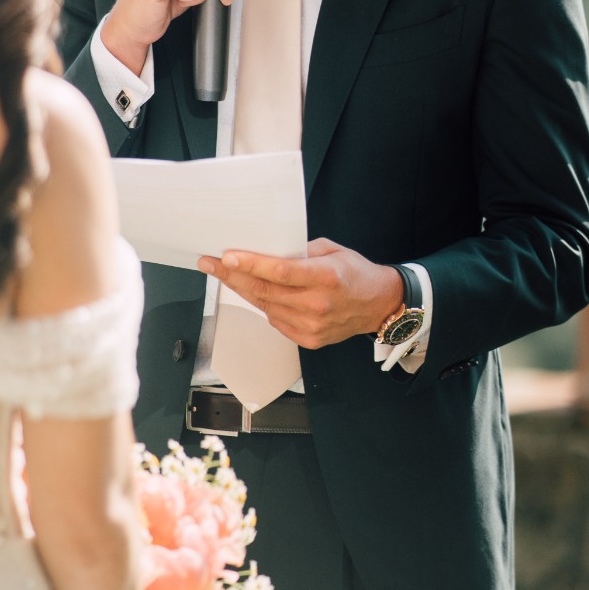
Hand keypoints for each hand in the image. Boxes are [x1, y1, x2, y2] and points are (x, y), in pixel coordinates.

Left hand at [197, 238, 402, 348]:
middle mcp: (317, 305)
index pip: (280, 272)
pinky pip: (275, 320)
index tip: (227, 257)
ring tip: (224, 273)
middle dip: (232, 275)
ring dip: (242, 289)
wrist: (379, 305)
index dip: (251, 265)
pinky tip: (253, 291)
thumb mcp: (332, 250)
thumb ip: (300, 250)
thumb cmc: (356, 274)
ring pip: (265, 306)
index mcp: (326, 278)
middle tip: (209, 263)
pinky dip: (263, 305)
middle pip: (265, 291)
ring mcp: (311, 326)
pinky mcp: (308, 340)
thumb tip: (268, 249)